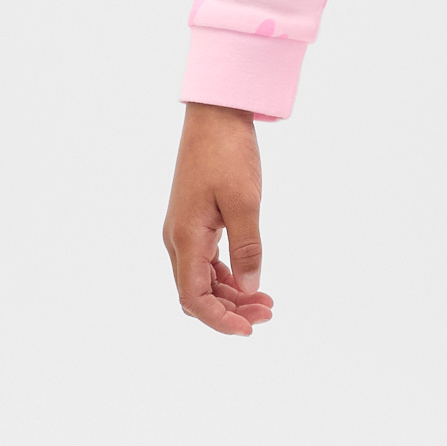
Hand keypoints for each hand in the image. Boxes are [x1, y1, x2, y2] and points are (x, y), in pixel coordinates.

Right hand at [163, 103, 273, 335]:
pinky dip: (227, 277)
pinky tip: (251, 281)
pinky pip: (206, 262)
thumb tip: (251, 287)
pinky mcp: (194, 223)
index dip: (219, 320)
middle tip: (268, 313)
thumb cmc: (228, 153)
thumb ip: (248, 248)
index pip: (193, 297)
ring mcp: (184, 231)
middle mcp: (178, 239)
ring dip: (231, 296)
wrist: (215, 116)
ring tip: (266, 301)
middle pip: (197, 294)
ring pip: (202, 280)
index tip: (249, 329)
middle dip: (230, 311)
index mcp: (185, 237)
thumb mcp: (245, 201)